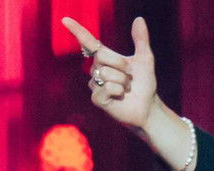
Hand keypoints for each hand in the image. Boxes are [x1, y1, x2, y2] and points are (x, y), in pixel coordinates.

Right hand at [61, 16, 157, 130]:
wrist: (148, 107)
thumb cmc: (144, 84)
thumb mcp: (145, 59)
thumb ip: (141, 40)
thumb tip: (139, 19)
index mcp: (105, 58)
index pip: (88, 42)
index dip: (77, 31)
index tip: (65, 20)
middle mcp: (97, 69)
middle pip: (102, 56)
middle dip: (122, 65)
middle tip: (129, 77)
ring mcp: (95, 85)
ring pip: (106, 73)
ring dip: (123, 81)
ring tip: (127, 88)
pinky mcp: (97, 99)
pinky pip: (108, 88)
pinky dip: (120, 91)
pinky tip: (121, 96)